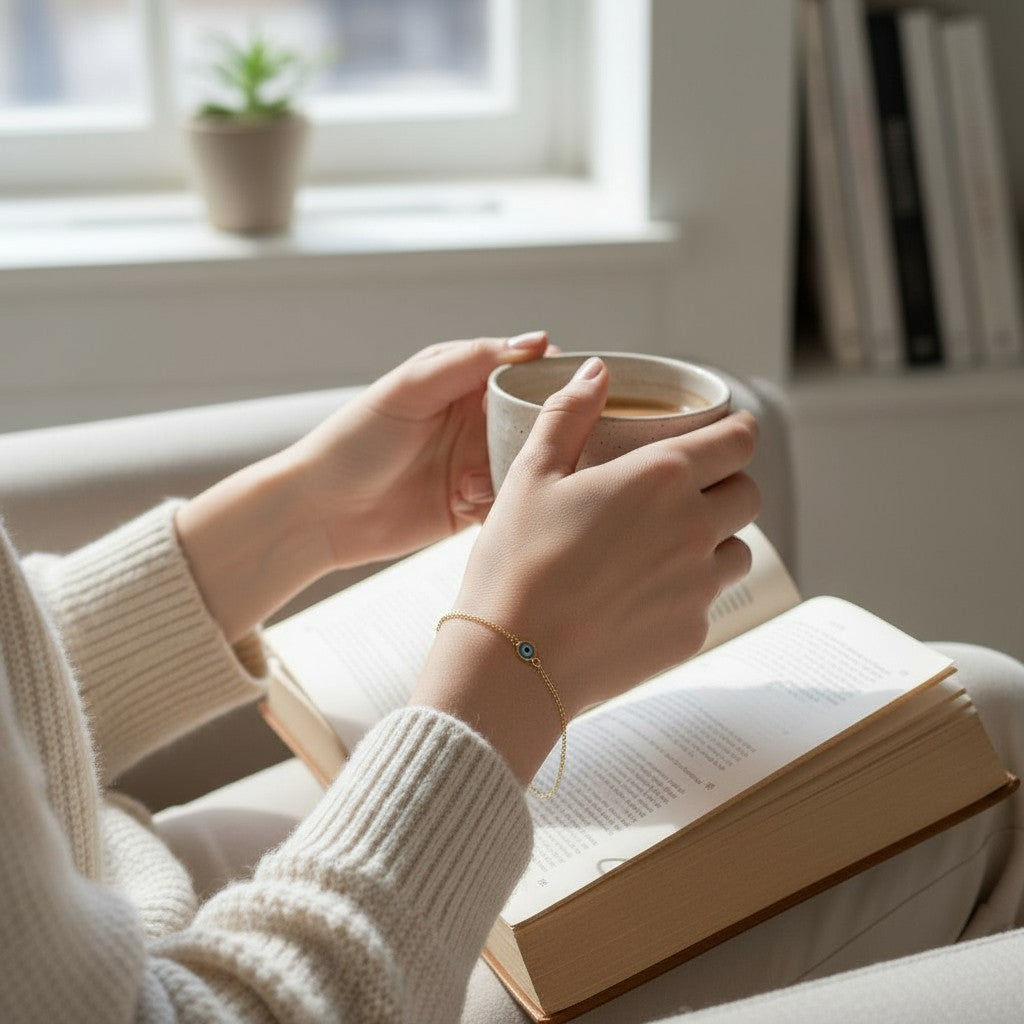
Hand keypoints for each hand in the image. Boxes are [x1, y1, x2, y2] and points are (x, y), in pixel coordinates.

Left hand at [176, 332, 551, 644]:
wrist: (319, 512)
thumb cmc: (355, 440)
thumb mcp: (410, 390)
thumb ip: (470, 362)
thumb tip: (535, 342)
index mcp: (463, 382)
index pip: (526, 371)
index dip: (555, 377)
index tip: (580, 388)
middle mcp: (475, 421)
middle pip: (536, 420)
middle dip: (547, 431)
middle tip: (548, 444)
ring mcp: (475, 464)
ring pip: (528, 464)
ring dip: (519, 472)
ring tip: (480, 479)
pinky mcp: (472, 506)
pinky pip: (508, 502)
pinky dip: (501, 504)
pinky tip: (467, 504)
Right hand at [412, 357, 759, 784]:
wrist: (513, 662)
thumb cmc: (515, 564)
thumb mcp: (530, 476)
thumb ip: (568, 415)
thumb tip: (596, 372)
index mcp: (661, 478)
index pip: (738, 440)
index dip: (736, 432)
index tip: (724, 434)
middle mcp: (694, 528)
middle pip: (747, 495)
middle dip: (725, 485)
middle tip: (685, 492)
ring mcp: (698, 586)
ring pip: (738, 550)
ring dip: (715, 540)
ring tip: (666, 547)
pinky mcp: (692, 633)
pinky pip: (710, 600)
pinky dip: (689, 591)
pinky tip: (641, 596)